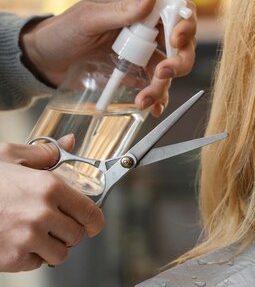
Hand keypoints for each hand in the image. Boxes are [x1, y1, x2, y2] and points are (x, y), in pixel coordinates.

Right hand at [0, 136, 104, 271]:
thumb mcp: (9, 155)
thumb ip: (44, 152)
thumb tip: (70, 142)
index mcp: (48, 187)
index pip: (90, 212)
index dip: (94, 220)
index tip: (93, 224)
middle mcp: (42, 213)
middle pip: (77, 234)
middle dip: (71, 231)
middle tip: (57, 226)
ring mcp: (28, 238)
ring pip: (61, 254)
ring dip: (54, 247)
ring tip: (39, 235)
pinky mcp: (13, 259)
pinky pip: (37, 264)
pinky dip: (33, 257)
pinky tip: (21, 242)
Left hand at [19, 0, 196, 115]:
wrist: (41, 62)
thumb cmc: (60, 32)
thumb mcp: (87, 19)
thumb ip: (120, 10)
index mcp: (138, 10)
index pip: (176, 10)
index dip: (185, 24)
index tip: (175, 39)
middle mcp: (146, 30)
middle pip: (182, 43)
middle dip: (180, 60)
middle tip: (165, 74)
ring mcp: (142, 53)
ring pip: (170, 68)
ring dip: (164, 86)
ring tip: (144, 100)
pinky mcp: (134, 74)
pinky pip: (155, 85)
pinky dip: (158, 97)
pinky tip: (152, 107)